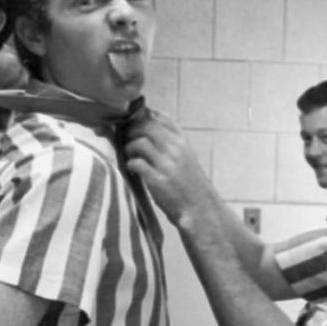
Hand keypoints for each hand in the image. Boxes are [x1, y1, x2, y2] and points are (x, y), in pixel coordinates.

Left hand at [124, 110, 217, 224]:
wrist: (200, 209)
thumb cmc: (190, 184)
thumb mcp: (186, 157)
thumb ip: (172, 142)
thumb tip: (149, 127)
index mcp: (183, 142)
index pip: (161, 118)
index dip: (144, 117)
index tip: (134, 123)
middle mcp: (176, 150)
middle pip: (146, 127)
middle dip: (132, 131)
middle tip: (126, 139)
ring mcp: (167, 165)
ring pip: (139, 143)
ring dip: (129, 148)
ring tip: (129, 156)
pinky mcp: (158, 181)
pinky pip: (136, 163)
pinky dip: (130, 164)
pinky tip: (131, 169)